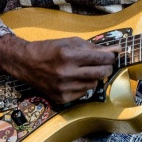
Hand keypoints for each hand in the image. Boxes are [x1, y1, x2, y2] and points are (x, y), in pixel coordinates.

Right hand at [0, 34, 119, 104]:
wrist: (26, 63)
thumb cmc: (50, 49)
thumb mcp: (70, 42)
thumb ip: (93, 47)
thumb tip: (115, 50)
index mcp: (68, 55)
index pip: (100, 58)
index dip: (110, 56)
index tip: (112, 55)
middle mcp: (66, 73)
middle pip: (100, 73)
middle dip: (107, 67)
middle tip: (104, 63)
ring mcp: (63, 88)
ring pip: (93, 84)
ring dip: (94, 77)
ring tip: (85, 70)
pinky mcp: (61, 98)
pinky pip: (83, 93)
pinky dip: (83, 85)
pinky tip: (75, 79)